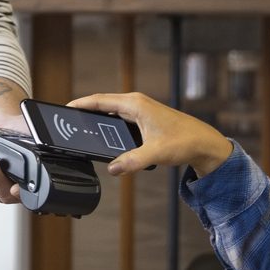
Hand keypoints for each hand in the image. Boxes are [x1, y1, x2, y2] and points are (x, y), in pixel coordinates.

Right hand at [68, 93, 233, 178]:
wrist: (204, 143)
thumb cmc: (185, 141)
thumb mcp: (155, 153)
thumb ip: (131, 161)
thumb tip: (112, 169)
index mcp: (135, 104)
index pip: (100, 100)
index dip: (80, 104)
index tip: (64, 108)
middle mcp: (136, 103)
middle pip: (103, 105)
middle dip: (85, 113)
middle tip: (68, 123)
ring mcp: (140, 110)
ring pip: (111, 113)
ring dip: (98, 120)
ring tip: (82, 129)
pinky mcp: (144, 119)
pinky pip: (120, 120)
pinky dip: (110, 126)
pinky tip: (105, 137)